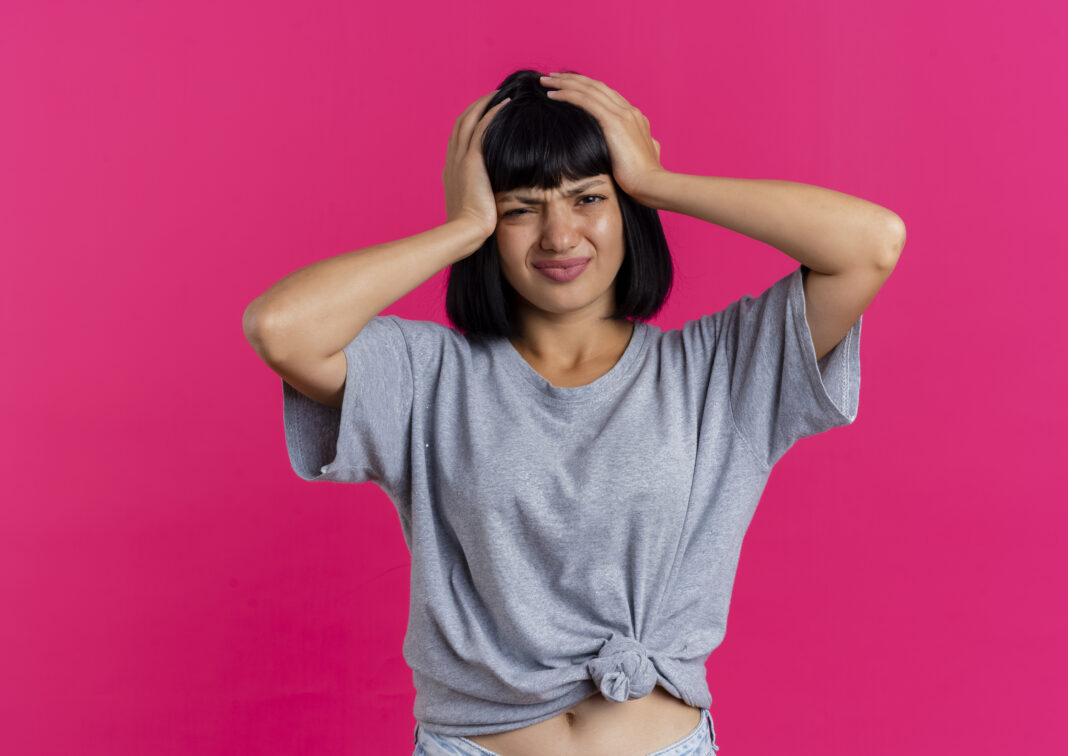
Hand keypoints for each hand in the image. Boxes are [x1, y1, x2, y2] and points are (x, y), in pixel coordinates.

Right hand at [442, 90, 510, 237]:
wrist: (464, 232)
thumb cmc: (471, 228)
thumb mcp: (475, 207)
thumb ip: (482, 195)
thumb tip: (495, 196)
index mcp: (452, 169)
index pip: (460, 137)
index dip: (471, 121)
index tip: (485, 113)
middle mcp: (453, 159)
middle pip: (462, 121)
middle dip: (477, 106)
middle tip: (494, 94)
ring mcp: (460, 158)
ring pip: (470, 119)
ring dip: (485, 102)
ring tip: (501, 92)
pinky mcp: (471, 160)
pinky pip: (482, 127)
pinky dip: (493, 112)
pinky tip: (506, 102)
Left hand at [538, 72, 663, 200]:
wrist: (652, 185)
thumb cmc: (645, 181)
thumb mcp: (646, 157)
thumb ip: (644, 146)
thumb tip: (650, 146)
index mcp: (635, 118)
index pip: (606, 95)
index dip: (585, 88)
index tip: (568, 87)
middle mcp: (629, 111)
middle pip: (596, 86)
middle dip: (572, 80)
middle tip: (552, 77)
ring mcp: (623, 114)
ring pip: (588, 89)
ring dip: (564, 83)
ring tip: (546, 81)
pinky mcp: (614, 122)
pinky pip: (585, 101)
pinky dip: (567, 95)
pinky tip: (552, 95)